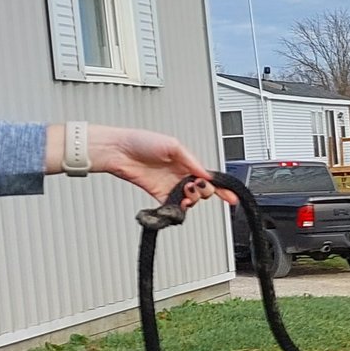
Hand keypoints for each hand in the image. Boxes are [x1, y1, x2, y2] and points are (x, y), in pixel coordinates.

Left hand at [49, 125, 214, 202]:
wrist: (118, 151)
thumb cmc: (141, 141)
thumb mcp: (173, 145)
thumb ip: (192, 161)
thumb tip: (205, 174)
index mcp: (187, 162)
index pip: (210, 177)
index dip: (222, 187)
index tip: (231, 197)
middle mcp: (181, 174)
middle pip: (203, 190)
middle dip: (205, 191)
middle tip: (197, 187)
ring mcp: (170, 186)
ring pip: (191, 200)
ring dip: (193, 199)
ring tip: (186, 193)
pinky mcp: (159, 195)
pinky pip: (174, 206)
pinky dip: (179, 208)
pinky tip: (179, 204)